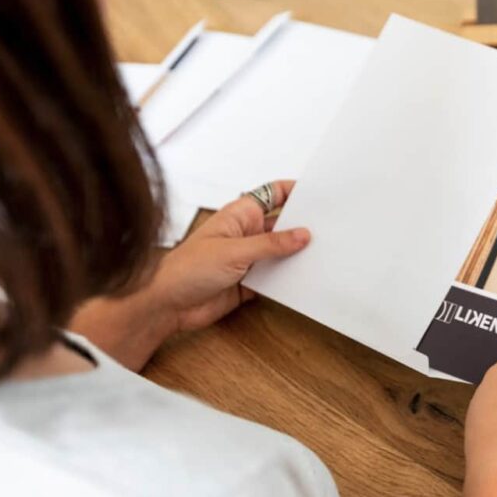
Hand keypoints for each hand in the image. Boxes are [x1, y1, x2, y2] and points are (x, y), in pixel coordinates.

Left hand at [150, 180, 308, 331]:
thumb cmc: (186, 269)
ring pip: (282, 252)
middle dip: (303, 226)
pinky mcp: (250, 282)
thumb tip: (302, 234)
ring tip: (323, 255)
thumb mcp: (234, 251)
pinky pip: (276, 277)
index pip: (273, 195)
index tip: (319, 194)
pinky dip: (289, 279)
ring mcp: (249, 258)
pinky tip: (304, 280)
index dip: (294, 191)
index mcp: (240, 215)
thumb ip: (271, 244)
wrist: (168, 305)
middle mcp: (246, 234)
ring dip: (297, 256)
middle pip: (282, 224)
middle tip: (328, 229)